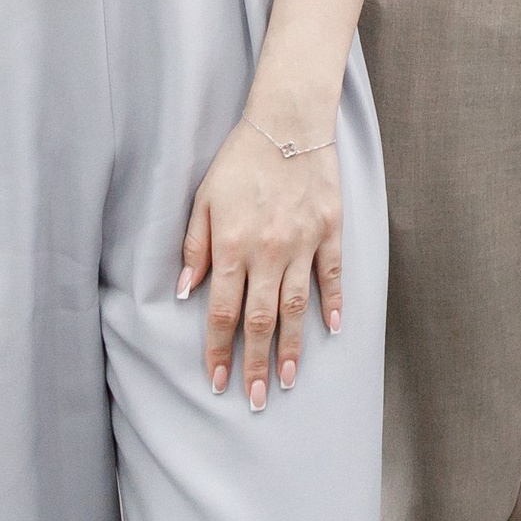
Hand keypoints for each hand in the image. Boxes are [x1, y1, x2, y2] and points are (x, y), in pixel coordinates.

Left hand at [179, 119, 345, 411]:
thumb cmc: (240, 160)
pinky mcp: (330, 228)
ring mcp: (303, 241)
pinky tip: (333, 328)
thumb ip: (195, 248)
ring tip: (290, 379)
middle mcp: (269, 250)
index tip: (216, 383)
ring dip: (293, 346)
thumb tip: (187, 293)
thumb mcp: (204, 201)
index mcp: (233, 246)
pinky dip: (334, 302)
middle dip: (256, 364)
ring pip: (296, 305)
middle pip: (260, 320)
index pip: (222, 313)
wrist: (288, 121)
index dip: (218, 352)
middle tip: (256, 399)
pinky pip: (332, 273)